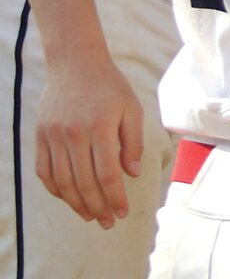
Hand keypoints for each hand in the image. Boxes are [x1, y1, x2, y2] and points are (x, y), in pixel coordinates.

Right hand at [34, 58, 141, 227]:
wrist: (75, 64)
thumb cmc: (109, 86)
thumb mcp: (131, 108)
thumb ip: (132, 142)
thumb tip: (132, 174)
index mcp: (99, 128)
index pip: (108, 174)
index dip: (115, 197)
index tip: (123, 212)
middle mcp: (73, 135)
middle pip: (84, 183)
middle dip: (98, 207)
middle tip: (108, 222)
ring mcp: (53, 137)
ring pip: (62, 181)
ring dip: (76, 203)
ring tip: (91, 215)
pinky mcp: (40, 136)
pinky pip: (44, 171)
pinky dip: (56, 189)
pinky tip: (69, 199)